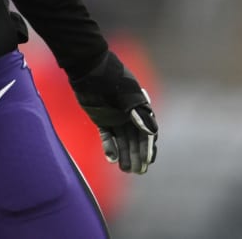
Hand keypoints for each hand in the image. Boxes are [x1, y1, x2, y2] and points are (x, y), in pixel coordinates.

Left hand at [69, 51, 158, 173]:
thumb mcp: (127, 95)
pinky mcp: (102, 119)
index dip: (148, 148)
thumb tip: (152, 132)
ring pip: (123, 140)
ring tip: (125, 170)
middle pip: (135, 139)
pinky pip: (108, 136)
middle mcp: (129, 114)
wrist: (89, 69)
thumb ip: (139, 113)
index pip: (147, 132)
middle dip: (137, 155)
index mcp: (140, 108)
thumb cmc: (111, 79)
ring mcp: (115, 117)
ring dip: (125, 154)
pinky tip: (111, 158)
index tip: (148, 162)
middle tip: (137, 171)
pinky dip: (110, 146)